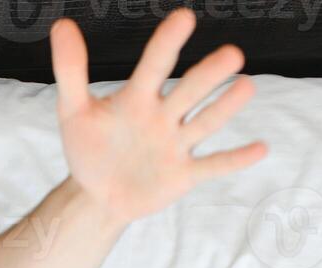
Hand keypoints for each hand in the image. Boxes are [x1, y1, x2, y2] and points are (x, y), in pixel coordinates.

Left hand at [50, 9, 265, 224]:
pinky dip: (234, 159)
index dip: (166, 43)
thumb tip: (61, 24)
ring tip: (247, 85)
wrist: (96, 195)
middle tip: (232, 54)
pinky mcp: (183, 175)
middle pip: (188, 91)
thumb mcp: (72, 110)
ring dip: (225, 107)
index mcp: (137, 98)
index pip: (154, 66)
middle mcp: (163, 116)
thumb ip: (70, 70)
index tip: (184, 17)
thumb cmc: (89, 147)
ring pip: (204, 123)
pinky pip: (212, 166)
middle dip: (208, 75)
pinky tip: (260, 148)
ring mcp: (176, 145)